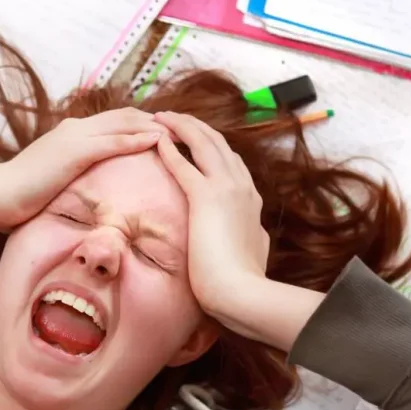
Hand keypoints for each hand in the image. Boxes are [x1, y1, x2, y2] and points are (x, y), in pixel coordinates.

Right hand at [0, 108, 166, 229]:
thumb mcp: (54, 177)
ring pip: (124, 123)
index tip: (168, 132)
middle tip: (185, 129)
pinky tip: (157, 141)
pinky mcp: (74, 151)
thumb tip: (90, 181)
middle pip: (126, 116)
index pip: (116, 121)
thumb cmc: (22, 193)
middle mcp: (76, 128)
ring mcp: (75, 137)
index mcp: (72, 132)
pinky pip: (112, 141)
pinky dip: (137, 139)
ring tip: (181, 133)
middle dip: (156, 120)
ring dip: (154, 125)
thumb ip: (74, 171)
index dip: (144, 123)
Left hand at [153, 112, 271, 339]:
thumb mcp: (253, 250)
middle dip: (195, 127)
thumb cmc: (243, 281)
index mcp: (252, 199)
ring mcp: (227, 189)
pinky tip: (157, 140)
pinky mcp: (207, 198)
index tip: (195, 138)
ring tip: (162, 117)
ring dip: (183, 126)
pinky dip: (170, 149)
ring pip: (204, 143)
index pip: (231, 161)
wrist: (243, 292)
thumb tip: (250, 237)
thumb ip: (249, 236)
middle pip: (218, 143)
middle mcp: (242, 187)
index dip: (212, 145)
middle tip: (174, 117)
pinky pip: (185, 165)